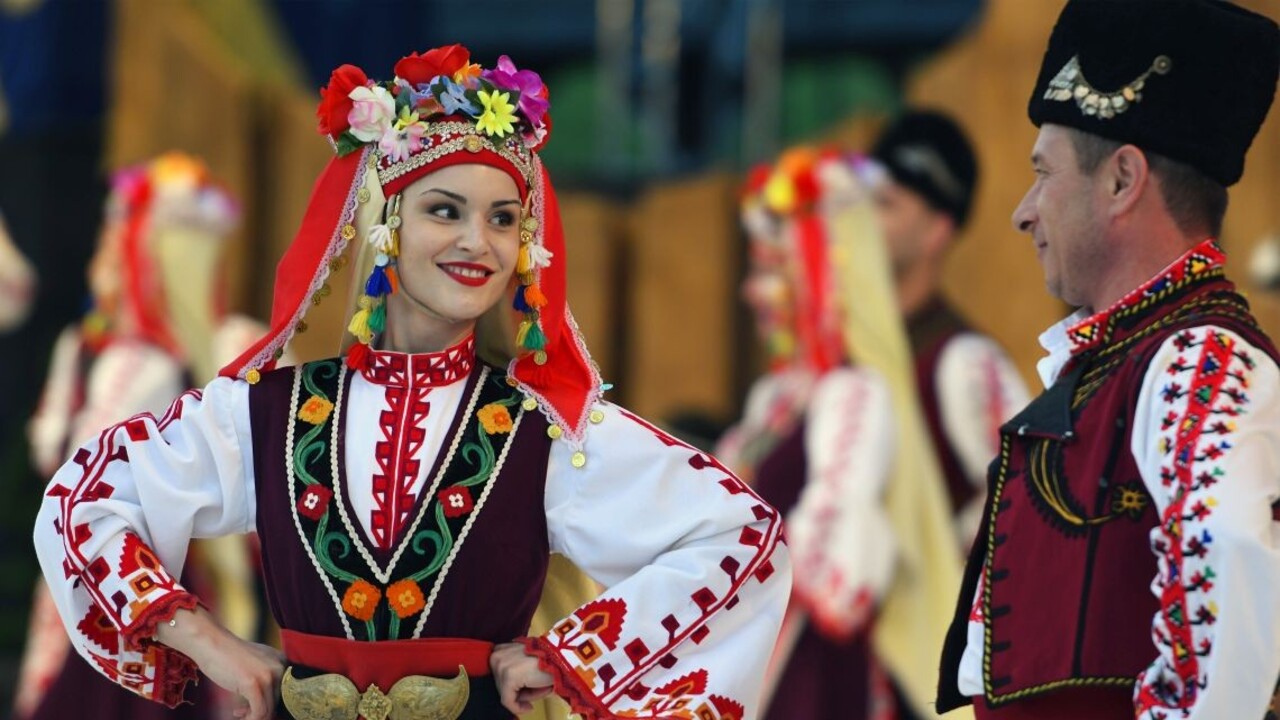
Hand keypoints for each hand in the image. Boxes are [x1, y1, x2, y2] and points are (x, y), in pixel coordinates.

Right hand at [155, 607, 284, 719]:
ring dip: (253, 717)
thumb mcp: (254, 664)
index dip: (269, 705)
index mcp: (282, 661)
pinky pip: (259, 713)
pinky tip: (236, 713)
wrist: (210, 641)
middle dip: (259, 711)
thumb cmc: (228, 655)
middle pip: (277, 703)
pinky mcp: (254, 684)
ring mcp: (268, 675)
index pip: (285, 693)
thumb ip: (265, 679)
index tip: (253, 707)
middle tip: (242, 711)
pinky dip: (249, 719)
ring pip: (268, 711)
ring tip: (239, 713)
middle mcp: (280, 667)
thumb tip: (270, 709)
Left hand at [490, 642, 554, 714]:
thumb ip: (516, 671)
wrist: (563, 657)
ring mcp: (501, 665)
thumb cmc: (550, 660)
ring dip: (523, 696)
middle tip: (539, 689)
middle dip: (519, 690)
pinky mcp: (508, 677)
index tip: (526, 691)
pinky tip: (529, 707)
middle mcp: (497, 655)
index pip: (498, 676)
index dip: (514, 686)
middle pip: (501, 685)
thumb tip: (515, 693)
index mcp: (501, 648)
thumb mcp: (528, 661)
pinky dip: (518, 708)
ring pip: (506, 693)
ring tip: (541, 690)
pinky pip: (508, 701)